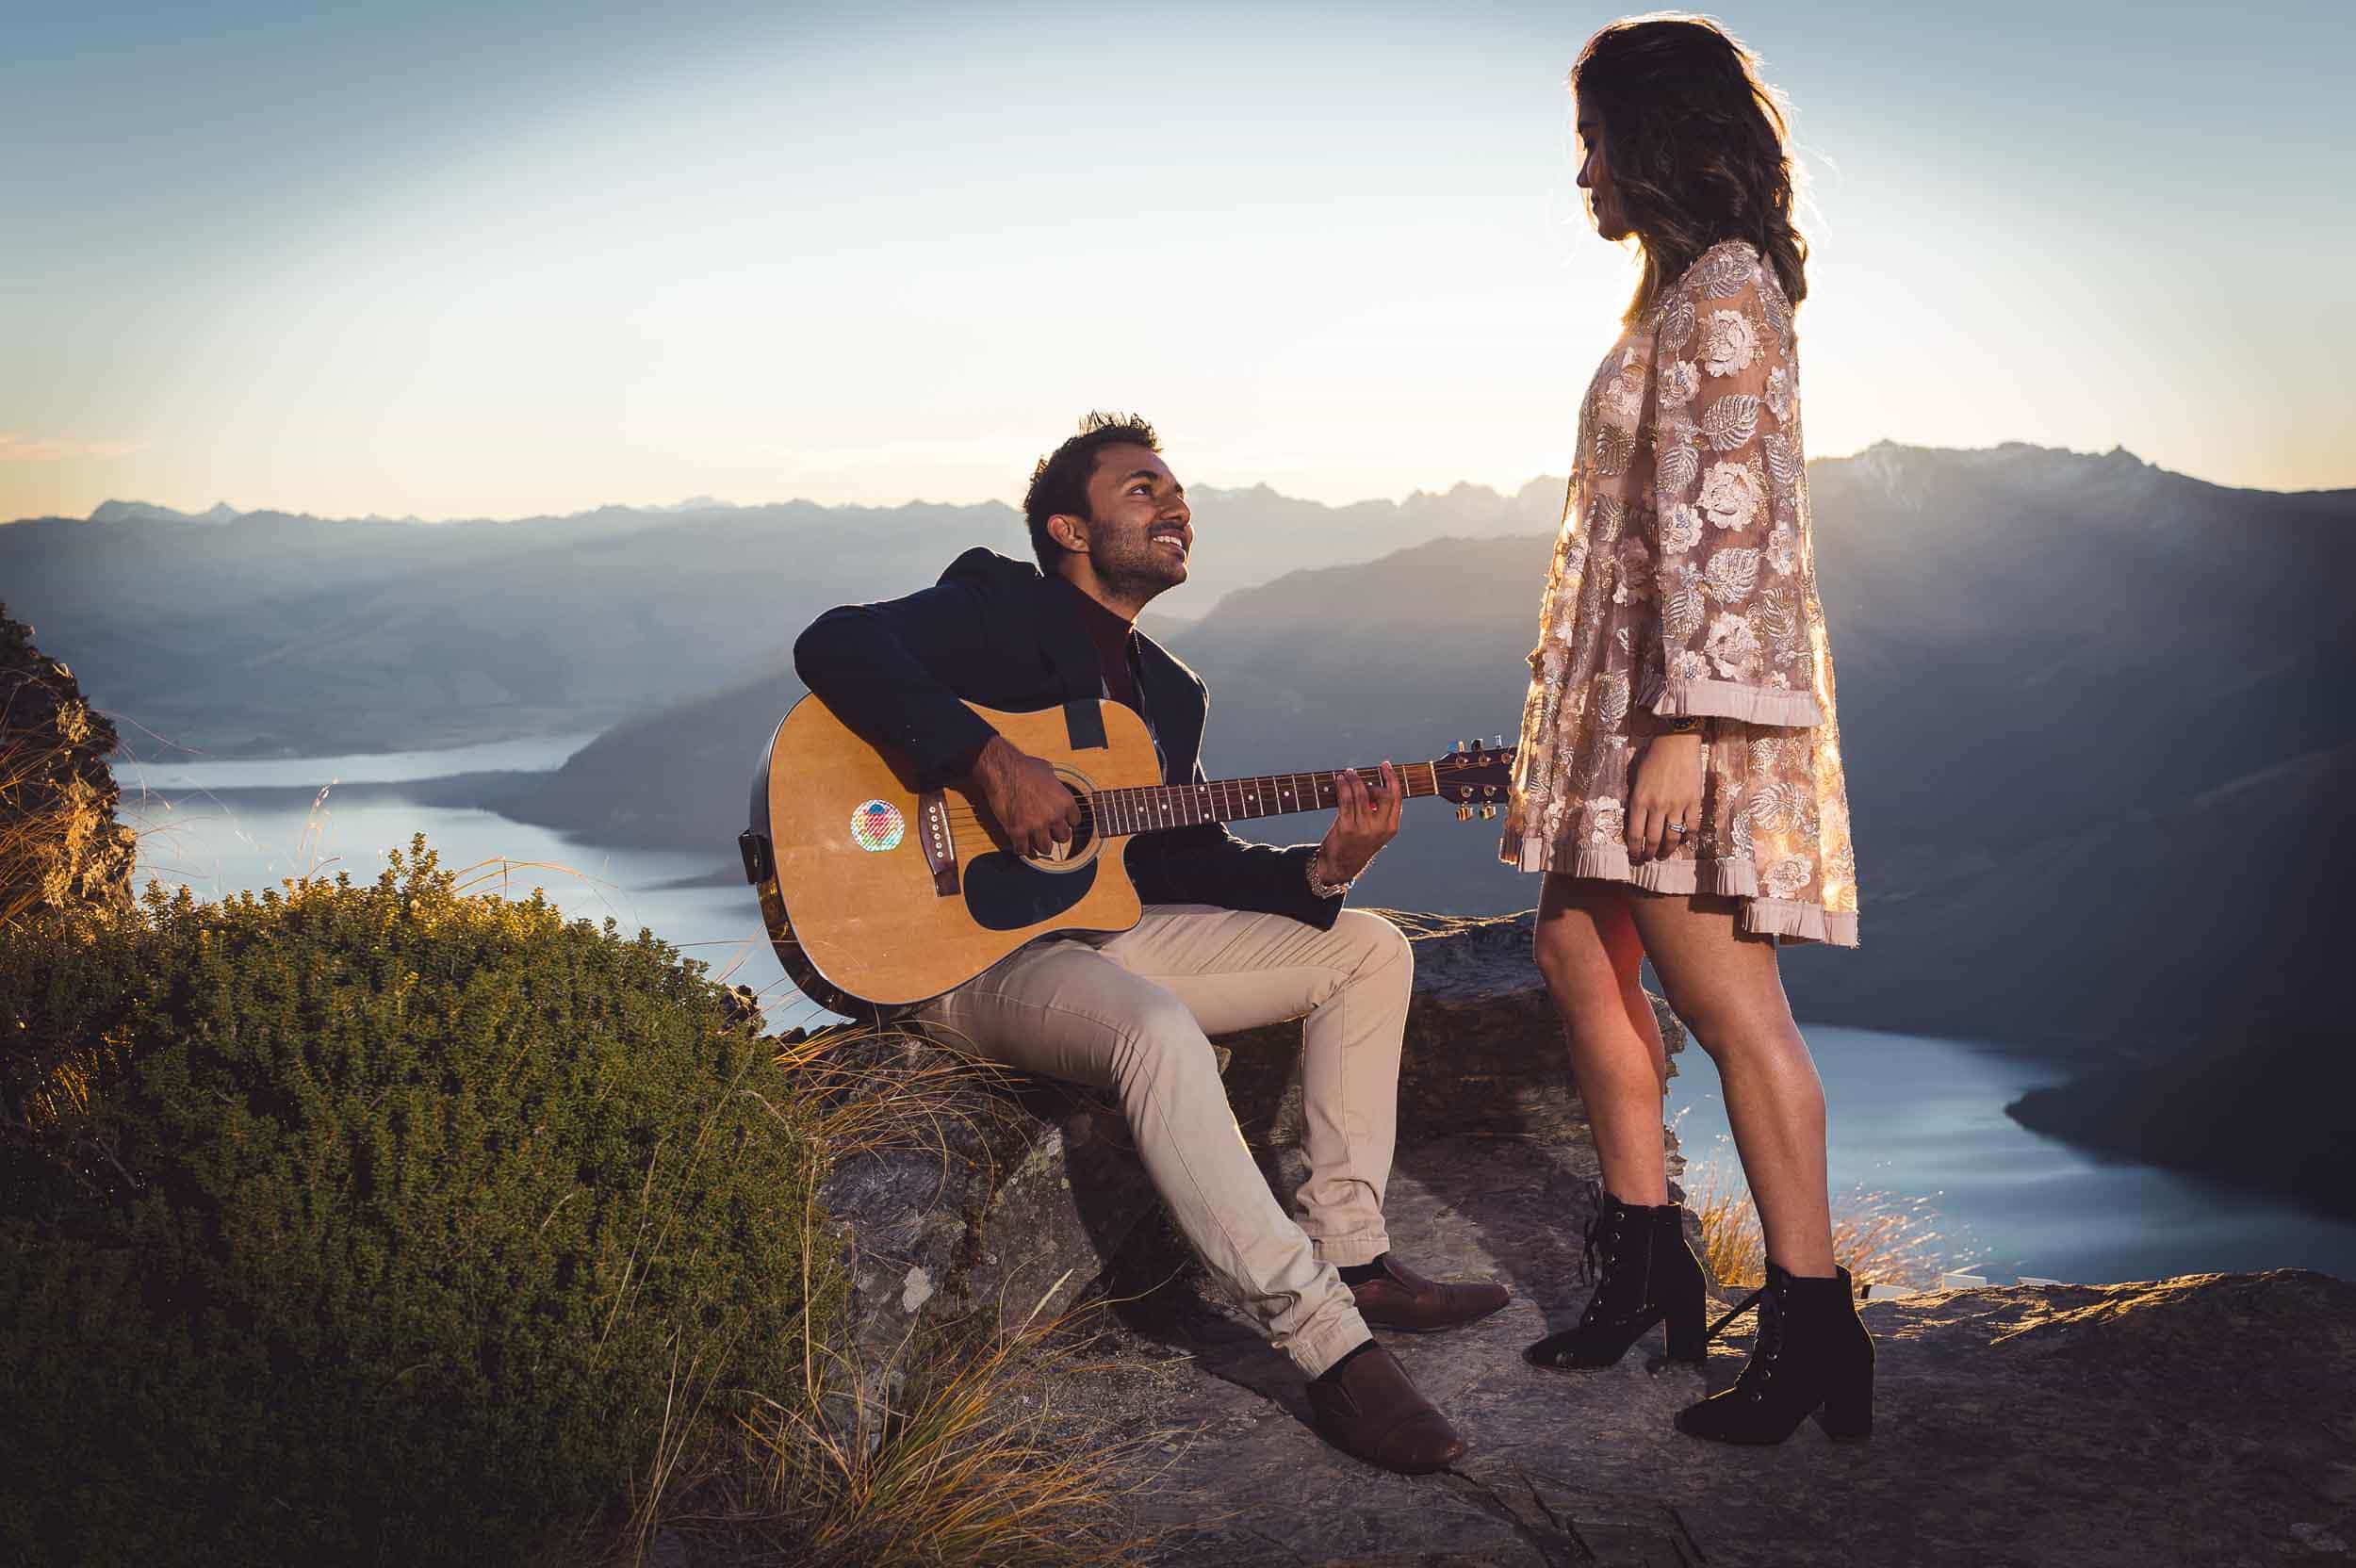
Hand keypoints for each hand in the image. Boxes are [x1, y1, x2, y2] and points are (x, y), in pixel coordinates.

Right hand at [968, 733, 1079, 857]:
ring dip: (1040, 845)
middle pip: (1064, 837)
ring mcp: (1036, 826)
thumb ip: (1054, 783)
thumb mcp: (1048, 770)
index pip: (1075, 820)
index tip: (1060, 821)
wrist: (1003, 769)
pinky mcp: (1018, 831)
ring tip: (1034, 842)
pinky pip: (1023, 849)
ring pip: (1046, 848)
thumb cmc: (1025, 766)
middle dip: (1055, 835)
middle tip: (1047, 833)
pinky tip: (1018, 843)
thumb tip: (1053, 782)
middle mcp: (1055, 816)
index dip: (1067, 821)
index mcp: (1065, 801)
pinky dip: (1021, 848)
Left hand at [1316, 761, 1402, 885]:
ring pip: (1362, 795)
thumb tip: (1373, 785)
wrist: (1341, 865)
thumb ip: (1379, 811)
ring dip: (1354, 780)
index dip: (1392, 778)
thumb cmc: (1358, 844)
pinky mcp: (1346, 828)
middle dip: (1372, 778)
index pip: (1396, 797)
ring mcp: (1363, 829)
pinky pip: (1346, 801)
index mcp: (1391, 827)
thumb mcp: (1376, 831)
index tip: (1385, 766)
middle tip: (1361, 772)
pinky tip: (1340, 781)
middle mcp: (1380, 828)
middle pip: (1383, 794)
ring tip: (1348, 774)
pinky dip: (1343, 787)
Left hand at [1625, 733, 1702, 864]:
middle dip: (1649, 853)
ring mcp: (1676, 805)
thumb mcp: (1636, 779)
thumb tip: (1635, 822)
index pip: (1634, 833)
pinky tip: (1683, 840)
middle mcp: (1657, 806)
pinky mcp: (1693, 801)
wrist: (1676, 743)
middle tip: (1648, 859)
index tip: (1634, 857)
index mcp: (1639, 800)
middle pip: (1652, 839)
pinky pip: (1691, 827)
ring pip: (1671, 837)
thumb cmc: (1652, 758)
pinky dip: (1687, 837)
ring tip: (1664, 855)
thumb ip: (1636, 800)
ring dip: (1667, 850)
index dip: (1634, 850)